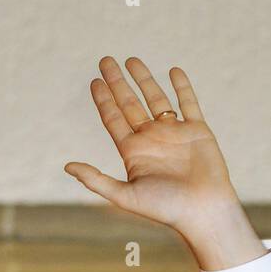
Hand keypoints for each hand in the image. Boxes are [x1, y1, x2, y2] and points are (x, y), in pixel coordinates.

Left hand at [65, 57, 263, 269]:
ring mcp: (174, 133)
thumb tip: (67, 166)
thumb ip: (96, 180)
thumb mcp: (125, 195)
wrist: (203, 211)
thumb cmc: (165, 208)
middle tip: (105, 60)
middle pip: (129, 104)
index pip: (113, 119)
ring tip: (131, 59)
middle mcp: (151, 139)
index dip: (103, 100)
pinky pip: (188, 103)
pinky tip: (173, 71)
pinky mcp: (197, 130)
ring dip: (144, 79)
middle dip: (117, 82)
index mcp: (133, 151)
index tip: (94, 81)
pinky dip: (182, 86)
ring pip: (156, 98)